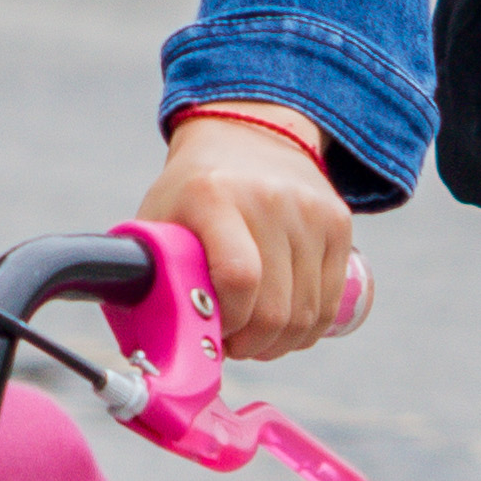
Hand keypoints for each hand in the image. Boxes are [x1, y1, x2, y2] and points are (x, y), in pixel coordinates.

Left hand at [136, 105, 355, 363]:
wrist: (247, 135)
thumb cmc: (191, 193)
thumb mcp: (158, 219)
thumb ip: (146, 274)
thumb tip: (142, 343)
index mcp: (213, 196)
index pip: (238, 277)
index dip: (228, 322)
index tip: (211, 330)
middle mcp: (269, 198)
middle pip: (275, 308)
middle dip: (250, 345)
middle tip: (230, 343)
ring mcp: (310, 210)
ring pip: (307, 315)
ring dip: (277, 343)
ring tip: (253, 335)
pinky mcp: (338, 222)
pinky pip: (330, 304)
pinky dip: (306, 329)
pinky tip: (282, 325)